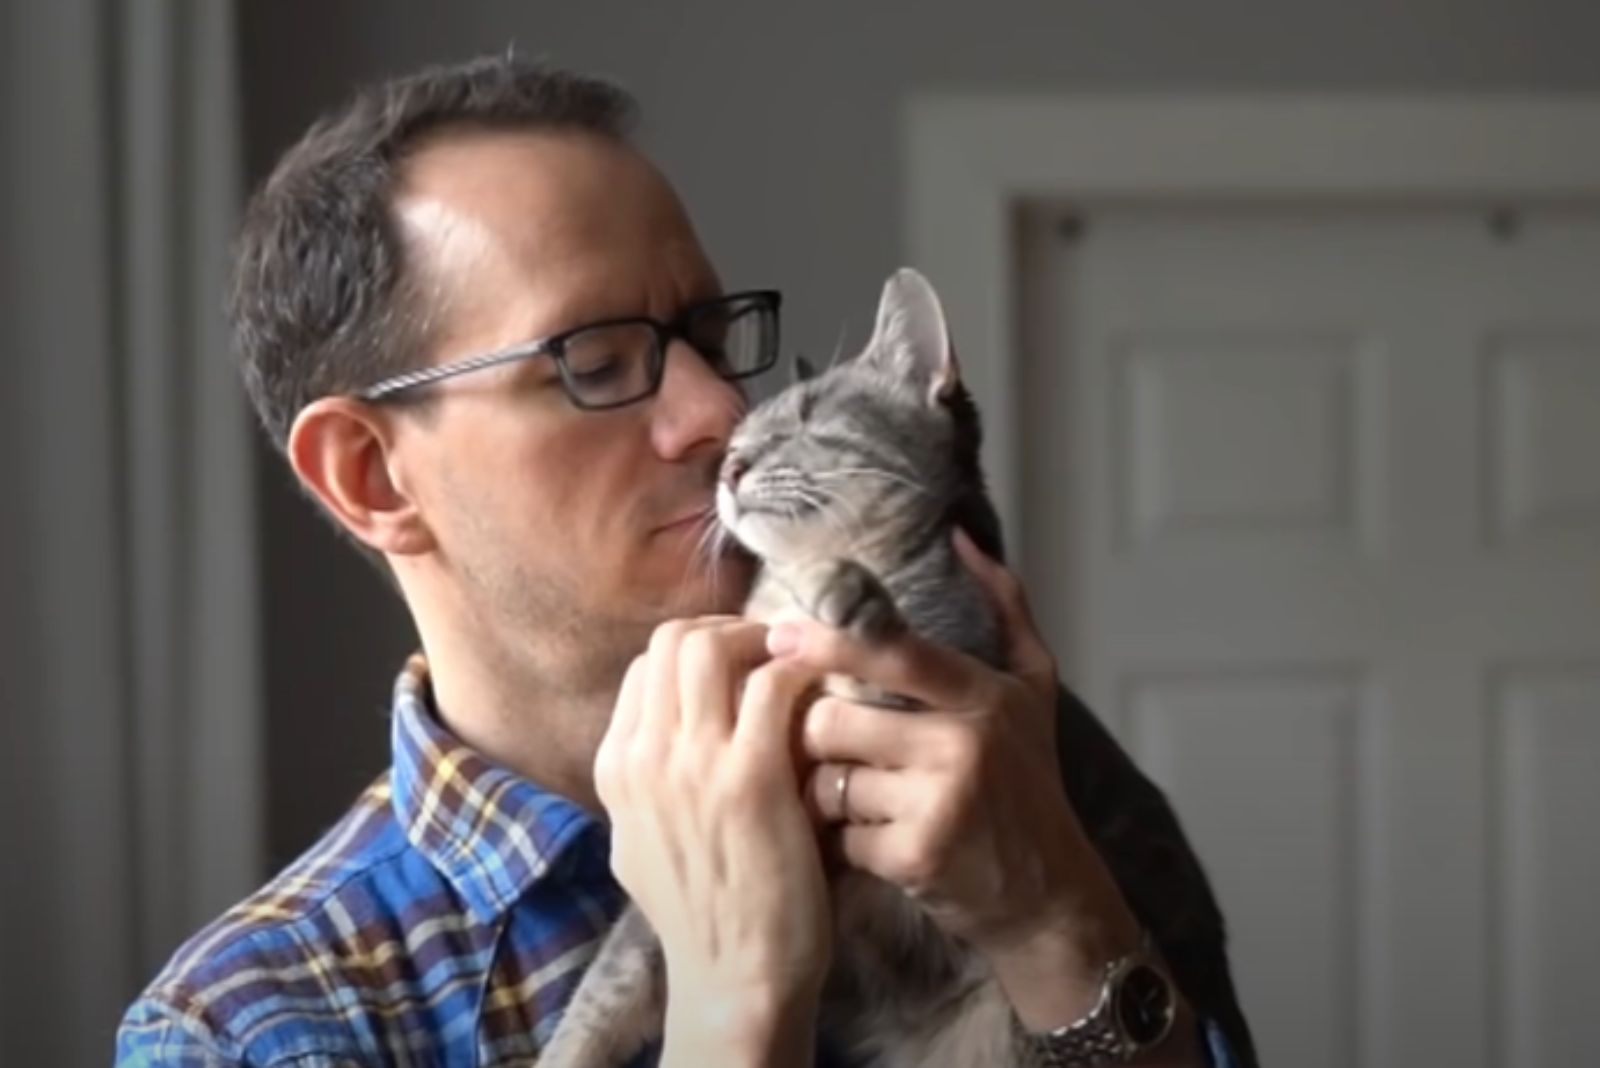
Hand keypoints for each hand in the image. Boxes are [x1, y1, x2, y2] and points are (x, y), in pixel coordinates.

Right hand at [594, 617, 830, 1062]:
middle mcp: (645, 756)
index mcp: (617, 768)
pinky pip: (773, 684)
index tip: (742, 662)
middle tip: (774, 650)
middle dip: (730, 630)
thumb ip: (645, 781)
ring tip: (798, 665)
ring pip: (713, 645)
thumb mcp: (637, 843)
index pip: (647, 665)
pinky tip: (824, 693)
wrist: (735, 977)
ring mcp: (693, 764)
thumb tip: (659, 734)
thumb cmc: (703, 913)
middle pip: (674, 639)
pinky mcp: (751, 777)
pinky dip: (802, 673)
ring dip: (764, 642)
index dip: (699, 649)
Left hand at [771, 533, 1141, 1017]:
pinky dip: (845, 844)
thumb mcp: (1033, 690)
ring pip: (827, 779)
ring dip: (829, 794)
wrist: (1049, 898)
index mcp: (982, 694)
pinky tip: (877, 845)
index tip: (778, 635)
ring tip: (863, 802)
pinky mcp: (916, 858)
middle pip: (831, 720)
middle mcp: (965, 743)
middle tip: (836, 753)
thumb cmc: (1029, 783)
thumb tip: (961, 535)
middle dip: (818, 739)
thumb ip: (1004, 607)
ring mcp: (940, 804)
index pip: (892, 653)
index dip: (827, 642)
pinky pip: (839, 835)